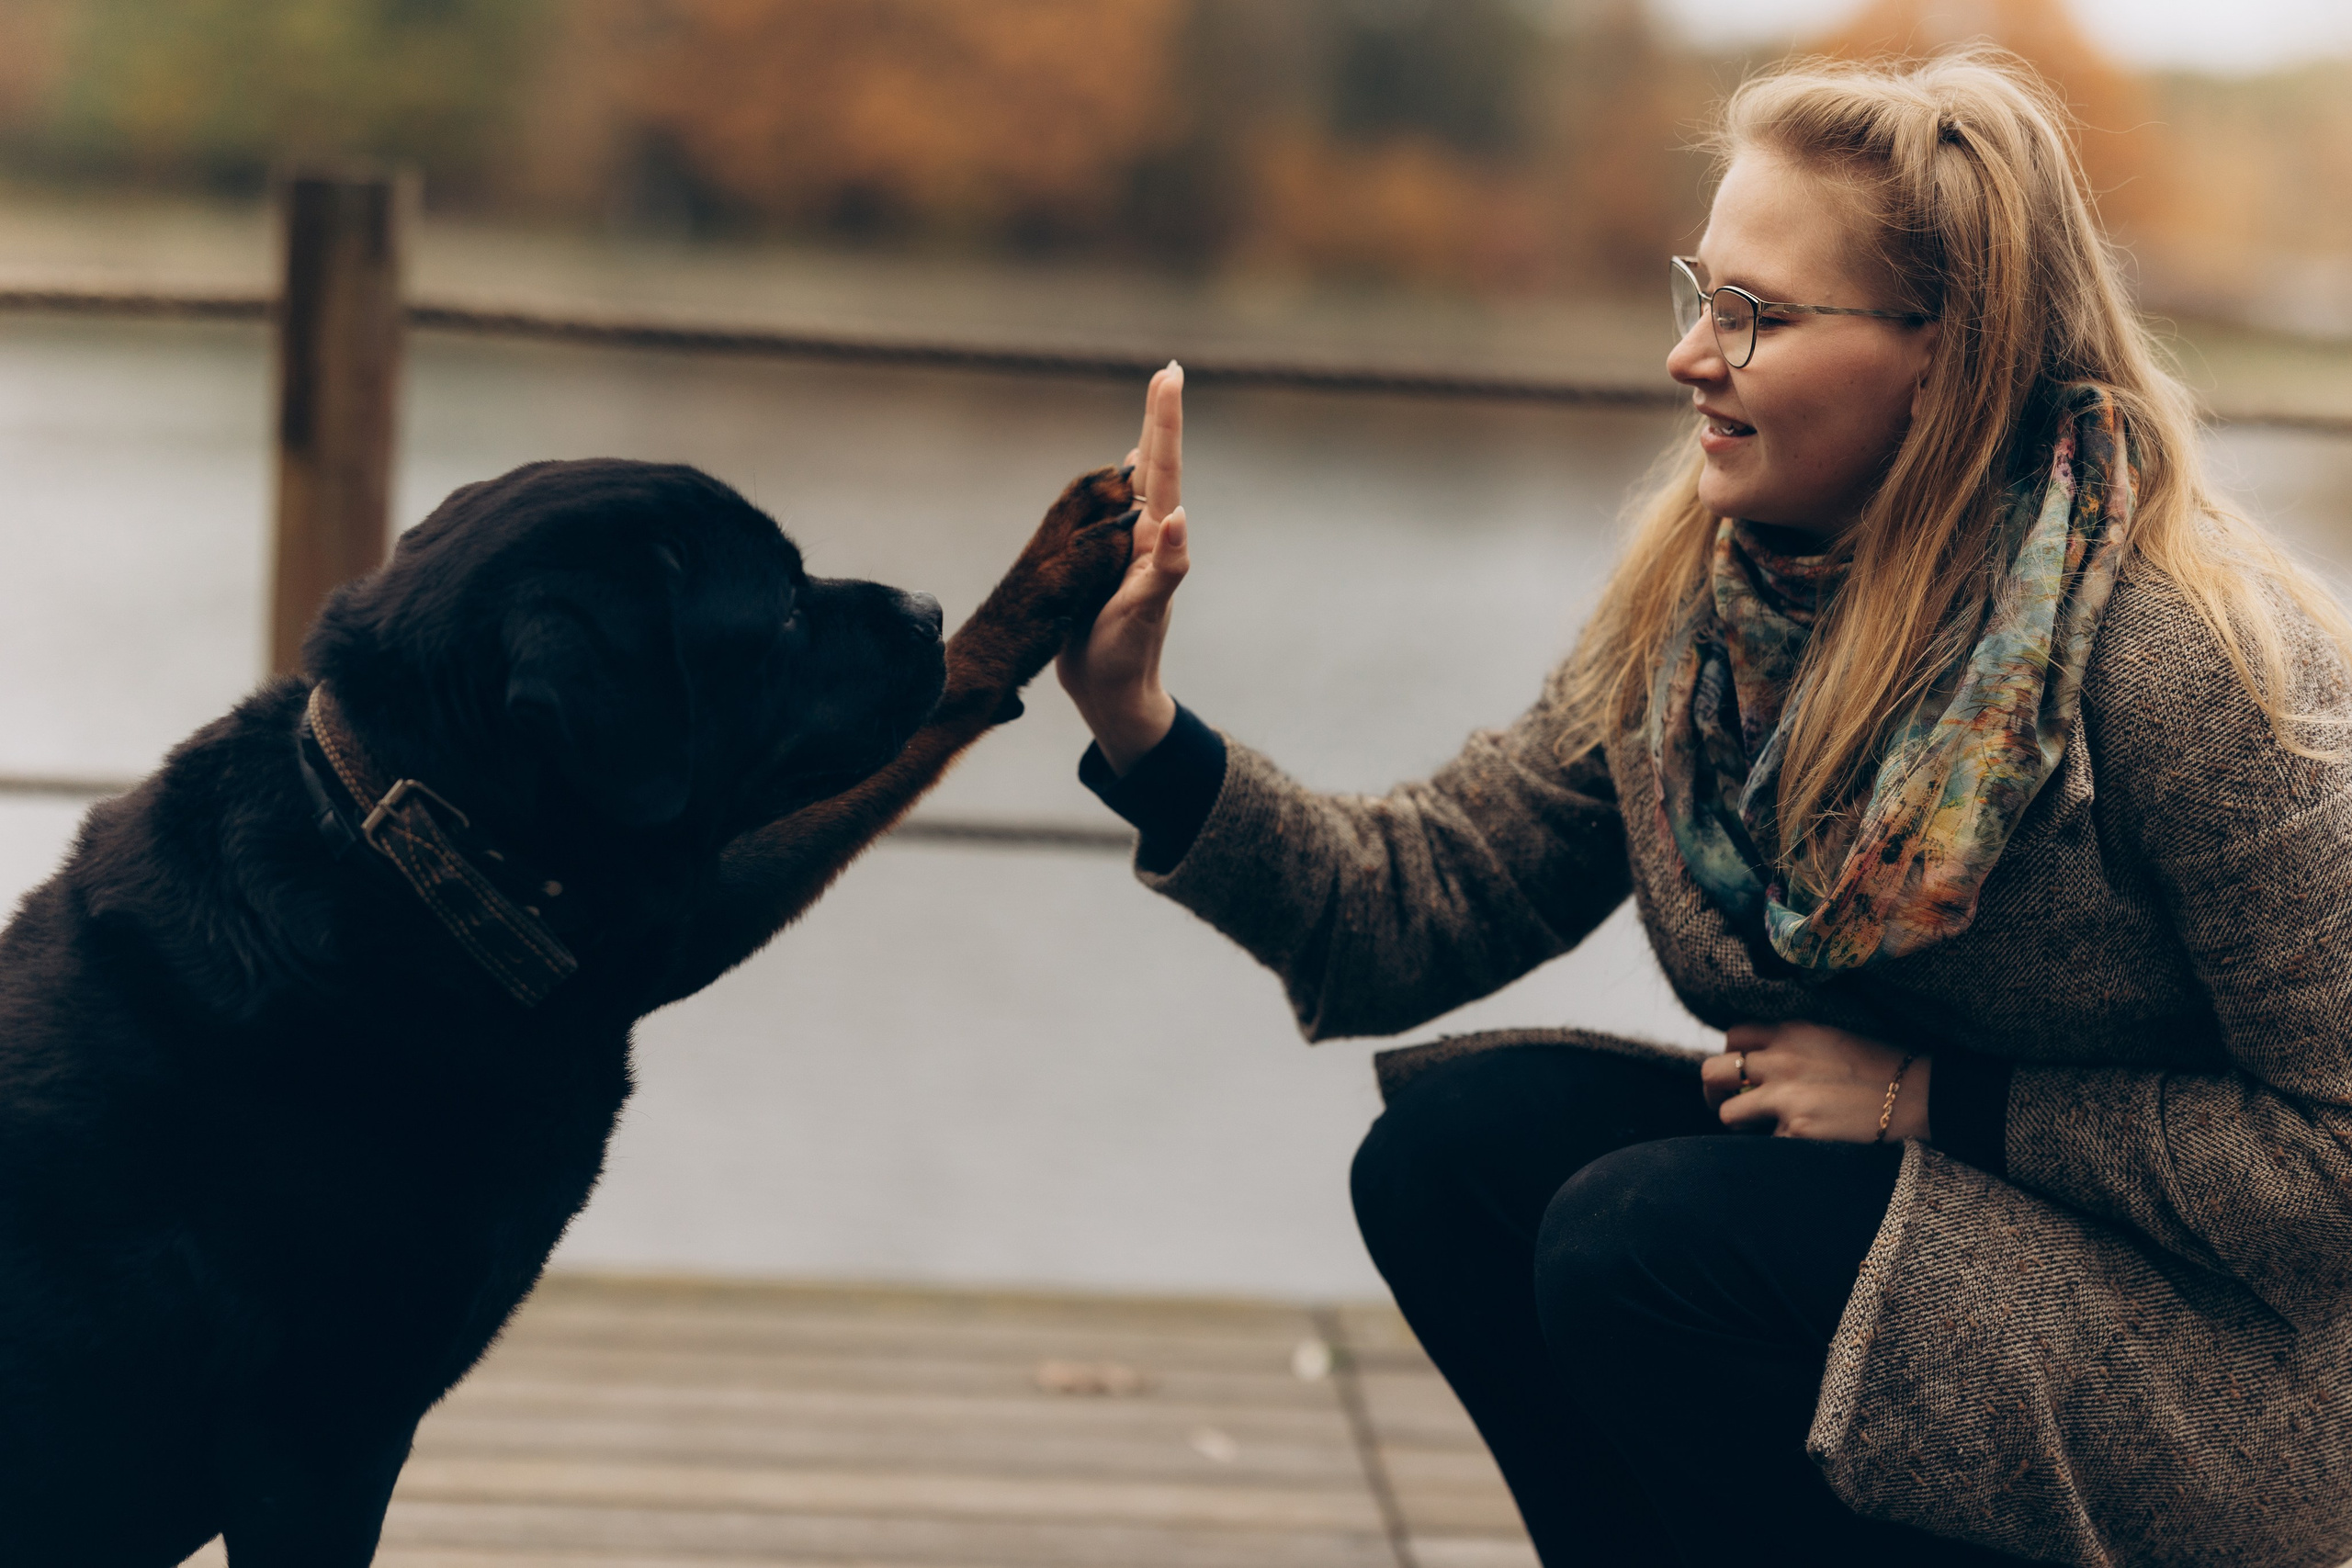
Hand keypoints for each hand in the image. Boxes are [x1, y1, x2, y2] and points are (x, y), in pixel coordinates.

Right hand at [1057, 361, 1188, 773]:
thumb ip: (1167, 567)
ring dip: (1146, 444)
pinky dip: (1117, 484)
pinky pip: (1111, 512)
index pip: (1162, 469)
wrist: (1112, 694)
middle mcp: (1146, 538)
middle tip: (1168, 373)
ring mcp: (1127, 551)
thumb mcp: (1146, 612)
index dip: (1163, 421)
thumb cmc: (1128, 657)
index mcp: (1155, 540)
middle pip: (1153, 465)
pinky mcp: (1106, 566)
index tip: (1170, 375)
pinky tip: (1121, 477)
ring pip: (1136, 485)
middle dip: (1159, 417)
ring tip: (1154, 408)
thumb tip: (1180, 516)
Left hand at [1700, 1020, 1930, 1142]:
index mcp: (1790, 1032)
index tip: (1741, 1072)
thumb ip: (1791, 1045)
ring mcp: (1786, 1097)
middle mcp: (1780, 1060)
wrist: (1919, 1094)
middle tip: (1726, 1104)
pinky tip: (1799, 1146)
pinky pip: (1764, 1146)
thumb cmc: (1882, 1067)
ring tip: (1762, 1130)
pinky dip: (1777, 1149)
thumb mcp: (1830, 1038)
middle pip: (1712, 1072)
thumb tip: (1758, 1060)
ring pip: (1727, 1114)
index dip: (1732, 1056)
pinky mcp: (1798, 1131)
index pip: (1732, 1036)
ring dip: (1740, 1125)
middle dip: (1714, 1091)